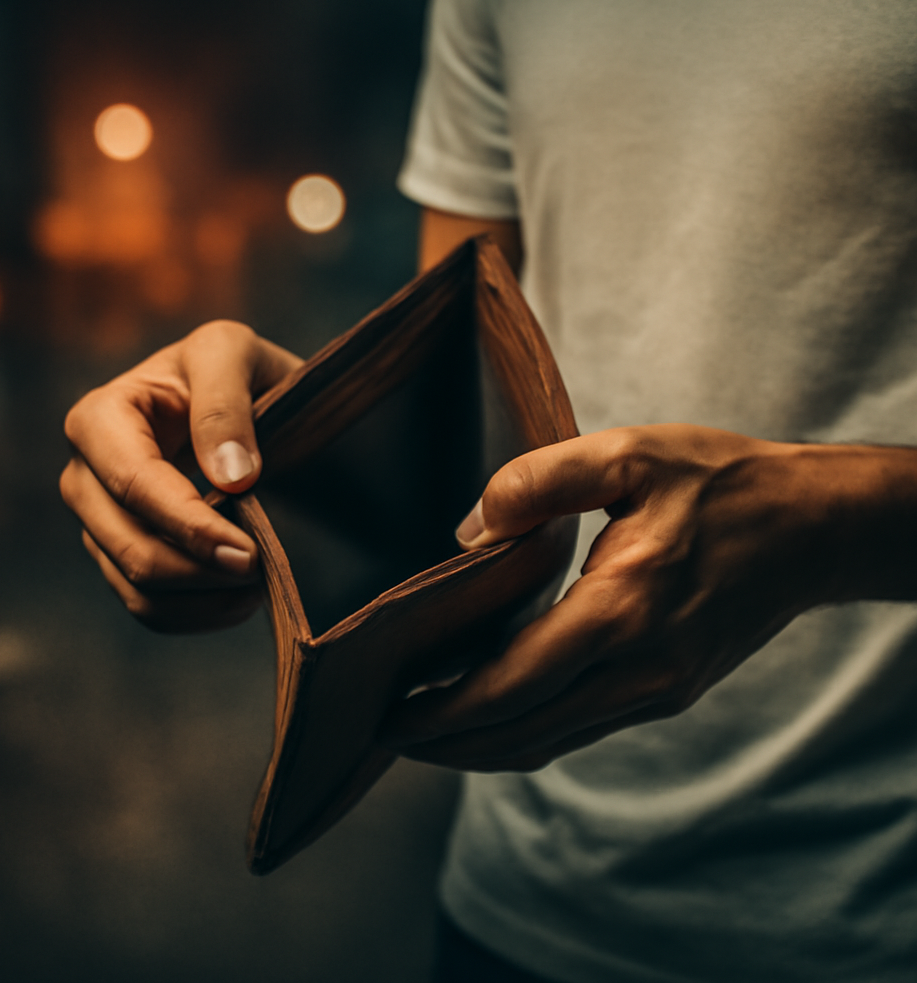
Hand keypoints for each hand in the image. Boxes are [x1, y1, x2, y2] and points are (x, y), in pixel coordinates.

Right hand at [60, 320, 301, 631]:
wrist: (240, 394)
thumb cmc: (229, 366)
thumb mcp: (230, 352)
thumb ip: (225, 403)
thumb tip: (231, 477)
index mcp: (100, 418)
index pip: (133, 485)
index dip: (189, 525)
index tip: (248, 552)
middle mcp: (86, 476)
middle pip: (128, 546)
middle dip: (199, 570)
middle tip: (262, 570)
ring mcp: (101, 521)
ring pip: (136, 587)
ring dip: (202, 599)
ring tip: (259, 585)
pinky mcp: (123, 555)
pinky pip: (148, 606)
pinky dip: (195, 614)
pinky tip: (240, 598)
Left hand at [382, 424, 855, 770]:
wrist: (812, 527)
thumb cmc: (722, 482)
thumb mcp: (630, 453)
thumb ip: (540, 480)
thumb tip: (470, 530)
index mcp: (623, 610)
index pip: (512, 684)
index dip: (444, 709)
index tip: (390, 715)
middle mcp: (640, 669)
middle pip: (523, 732)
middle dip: (449, 743)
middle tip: (387, 733)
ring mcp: (657, 689)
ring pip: (551, 741)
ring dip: (483, 746)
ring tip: (427, 732)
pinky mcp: (667, 691)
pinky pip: (581, 727)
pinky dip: (527, 730)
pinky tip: (495, 711)